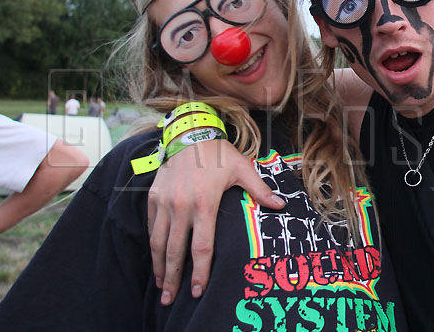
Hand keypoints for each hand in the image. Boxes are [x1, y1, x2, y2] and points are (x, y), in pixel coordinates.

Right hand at [147, 139, 284, 304]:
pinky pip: (151, 226)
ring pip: (158, 242)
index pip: (201, 247)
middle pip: (175, 252)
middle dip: (172, 279)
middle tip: (169, 300)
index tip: (198, 291)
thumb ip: (260, 190)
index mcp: (204, 204)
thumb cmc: (219, 153)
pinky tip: (156, 257)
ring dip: (159, 266)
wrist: (189, 133)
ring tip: (160, 285)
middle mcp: (181, 206)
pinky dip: (153, 244)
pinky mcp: (153, 197)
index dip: (200, 272)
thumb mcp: (242, 168)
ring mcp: (164, 202)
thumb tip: (282, 205)